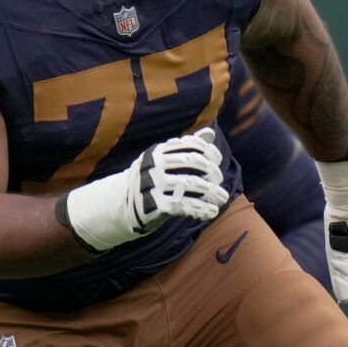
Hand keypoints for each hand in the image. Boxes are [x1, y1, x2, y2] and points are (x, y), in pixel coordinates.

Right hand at [64, 128, 227, 251]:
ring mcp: (153, 185)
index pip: (190, 145)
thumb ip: (187, 148)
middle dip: (212, 170)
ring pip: (191, 183)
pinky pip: (185, 205)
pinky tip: (212, 211)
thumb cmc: (151, 181)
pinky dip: (202, 208)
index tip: (218, 161)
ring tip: (223, 198)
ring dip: (212, 191)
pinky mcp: (155, 206)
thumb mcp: (164, 161)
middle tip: (220, 180)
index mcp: (158, 151)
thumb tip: (209, 134)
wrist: (123, 206)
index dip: (208, 152)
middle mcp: (155, 165)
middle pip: (192, 161)